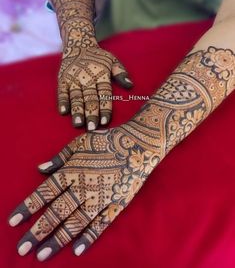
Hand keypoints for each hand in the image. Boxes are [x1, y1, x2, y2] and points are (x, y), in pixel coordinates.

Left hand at [9, 123, 158, 260]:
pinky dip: (89, 238)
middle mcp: (83, 188)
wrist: (138, 145)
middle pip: (56, 212)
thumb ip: (60, 157)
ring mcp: (100, 198)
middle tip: (23, 249)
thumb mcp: (80, 142)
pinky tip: (77, 250)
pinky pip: (100, 224)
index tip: (13, 222)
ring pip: (76, 223)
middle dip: (38, 231)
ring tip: (43, 254)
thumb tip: (40, 169)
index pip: (44, 193)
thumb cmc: (107, 141)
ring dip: (58, 239)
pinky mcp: (115, 205)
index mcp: (72, 171)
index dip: (28, 207)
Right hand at [53, 0, 132, 128]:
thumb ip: (121, 73)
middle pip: (90, 98)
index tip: (105, 121)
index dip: (105, 108)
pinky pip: (62, 91)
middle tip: (92, 128)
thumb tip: (131, 85)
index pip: (104, 95)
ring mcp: (74, 79)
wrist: (78, 44)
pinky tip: (63, 112)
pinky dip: (63, 101)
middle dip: (91, 113)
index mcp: (101, 75)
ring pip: (76, 97)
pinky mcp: (63, 79)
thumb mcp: (112, 61)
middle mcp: (87, 78)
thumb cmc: (98, 57)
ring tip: (78, 124)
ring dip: (77, 111)